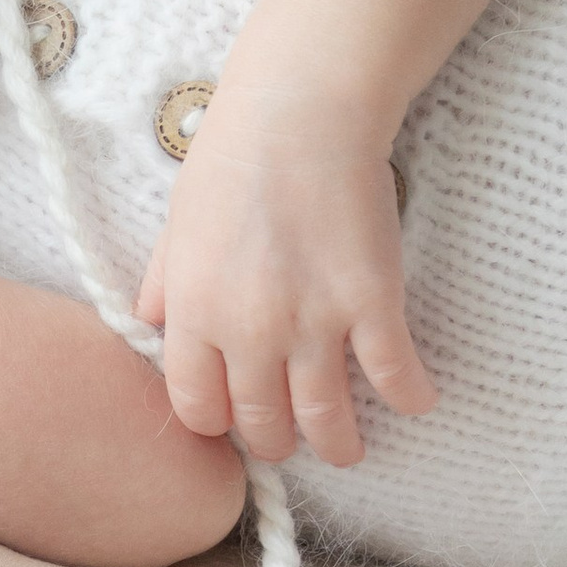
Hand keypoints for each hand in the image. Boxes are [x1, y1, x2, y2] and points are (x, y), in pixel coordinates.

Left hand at [133, 76, 436, 465]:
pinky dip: (408, 396)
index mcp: (197, 316)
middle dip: (277, 442)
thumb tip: (150, 322)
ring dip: (339, 445)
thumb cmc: (233, 159)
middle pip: (263, 423)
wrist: (299, 115)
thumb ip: (165, 284)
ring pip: (326, 417)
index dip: (217, 422)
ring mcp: (314, 324)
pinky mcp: (372, 305)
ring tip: (348, 450)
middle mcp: (250, 333)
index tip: (234, 421)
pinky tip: (416, 401)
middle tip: (292, 440)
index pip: (198, 406)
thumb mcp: (177, 226)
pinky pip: (393, 373)